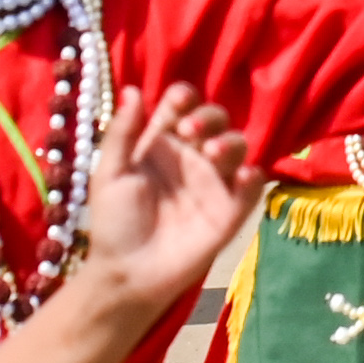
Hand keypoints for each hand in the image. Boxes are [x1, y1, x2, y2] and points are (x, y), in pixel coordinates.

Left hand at [40, 89, 258, 338]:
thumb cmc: (115, 223)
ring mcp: (214, 182)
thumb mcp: (110, 175)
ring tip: (211, 154)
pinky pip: (253, 185)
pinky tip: (242, 177)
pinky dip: (253, 176)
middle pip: (215, 118)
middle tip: (191, 132)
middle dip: (208, 117)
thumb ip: (122, 133)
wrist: (128, 274)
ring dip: (230, 141)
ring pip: (238, 145)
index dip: (184, 97)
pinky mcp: (231, 209)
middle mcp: (192, 156)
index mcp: (163, 142)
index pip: (182, 106)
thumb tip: (132, 88)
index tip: (179, 102)